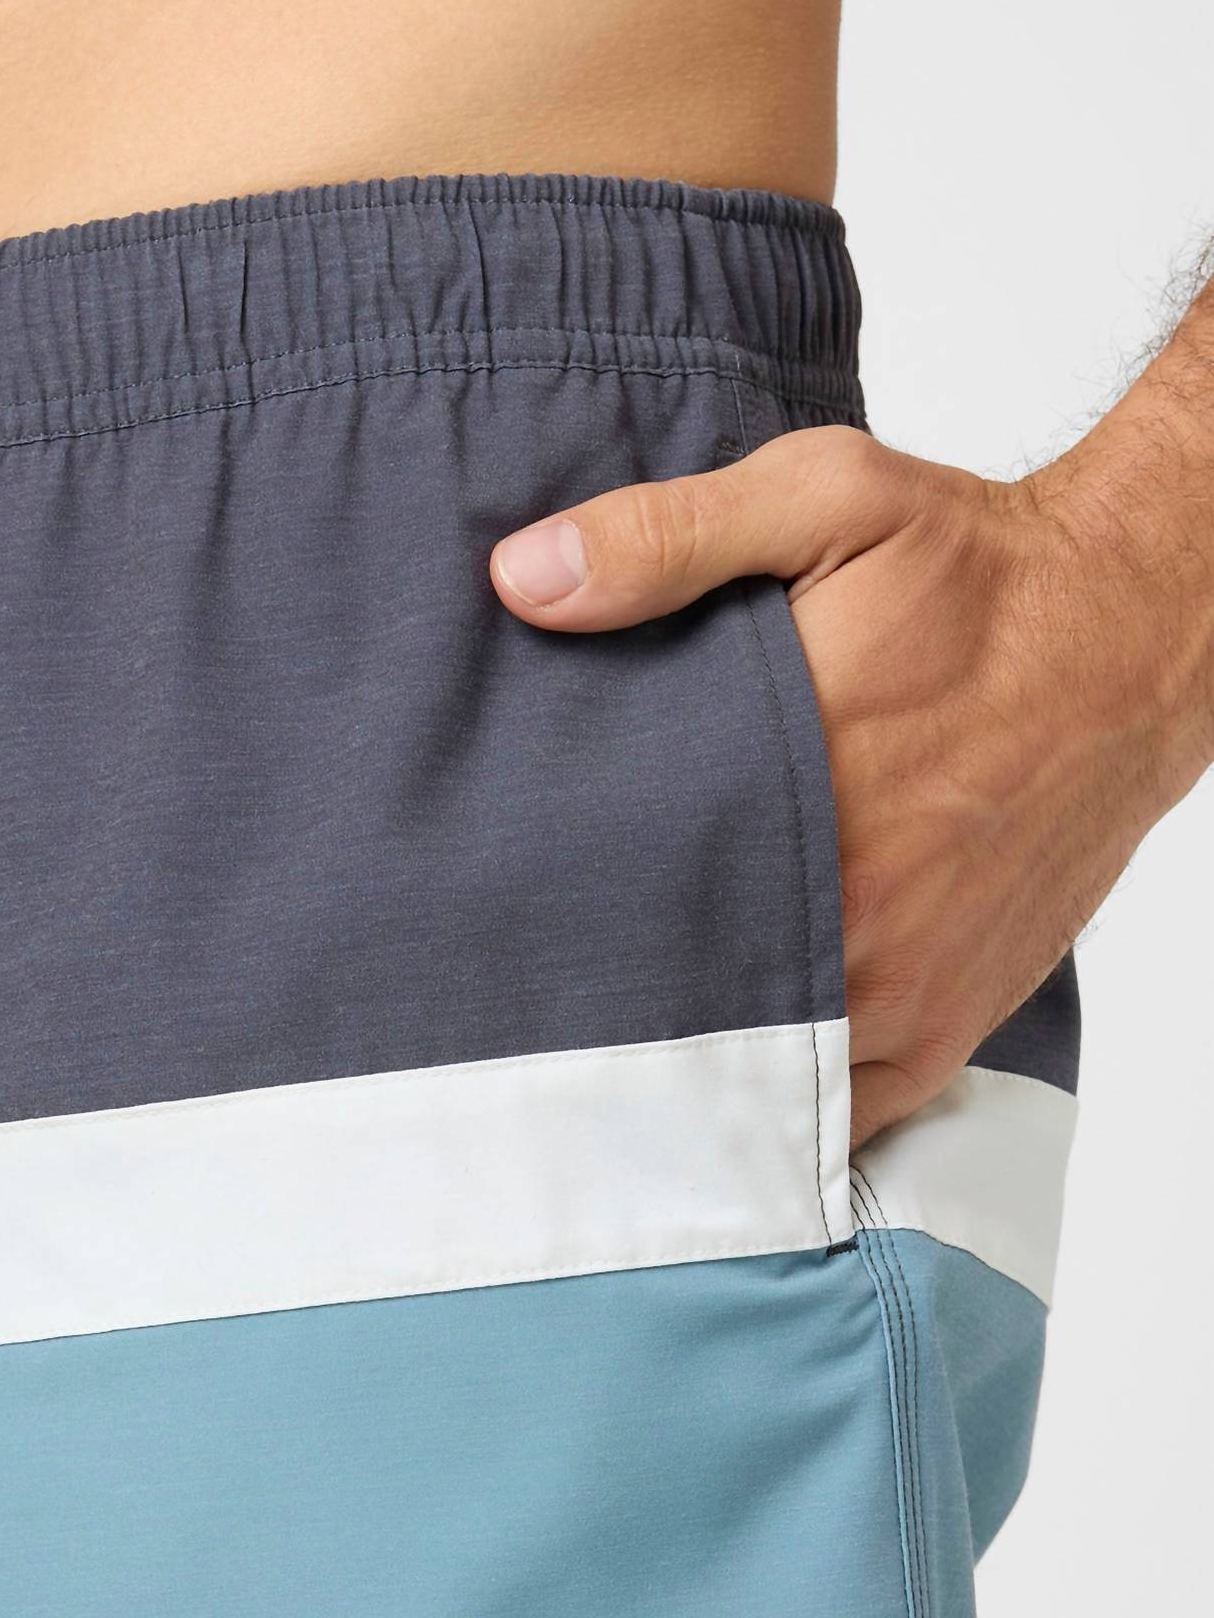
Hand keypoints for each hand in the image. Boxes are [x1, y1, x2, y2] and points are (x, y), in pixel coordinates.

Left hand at [489, 425, 1212, 1148]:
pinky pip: (838, 1116)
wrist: (1134, 644)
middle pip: (671, 998)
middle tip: (517, 990)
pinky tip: (709, 1090)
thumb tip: (524, 578)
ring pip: (748, 1079)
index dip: (542, 913)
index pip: (622, 888)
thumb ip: (667, 540)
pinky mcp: (946, 1026)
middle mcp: (851, 911)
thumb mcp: (826, 501)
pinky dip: (772, 1111)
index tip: (483, 913)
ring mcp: (902, 987)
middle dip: (594, 998)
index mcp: (798, 785)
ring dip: (676, 1066)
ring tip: (596, 1046)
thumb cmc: (979, 574)